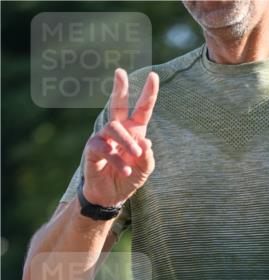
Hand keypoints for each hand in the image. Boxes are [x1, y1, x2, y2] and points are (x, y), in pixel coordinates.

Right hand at [82, 68, 158, 207]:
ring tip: (135, 156)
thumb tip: (146, 142)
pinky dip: (117, 159)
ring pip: (115, 128)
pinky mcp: (93, 148)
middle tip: (120, 72)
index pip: (142, 110)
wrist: (111, 196)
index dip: (148, 94)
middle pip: (118, 104)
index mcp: (134, 131)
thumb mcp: (144, 170)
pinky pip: (104, 147)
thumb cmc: (128, 179)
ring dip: (127, 142)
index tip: (153, 76)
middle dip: (120, 88)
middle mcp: (118, 130)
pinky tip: (126, 170)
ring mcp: (103, 137)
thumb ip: (148, 157)